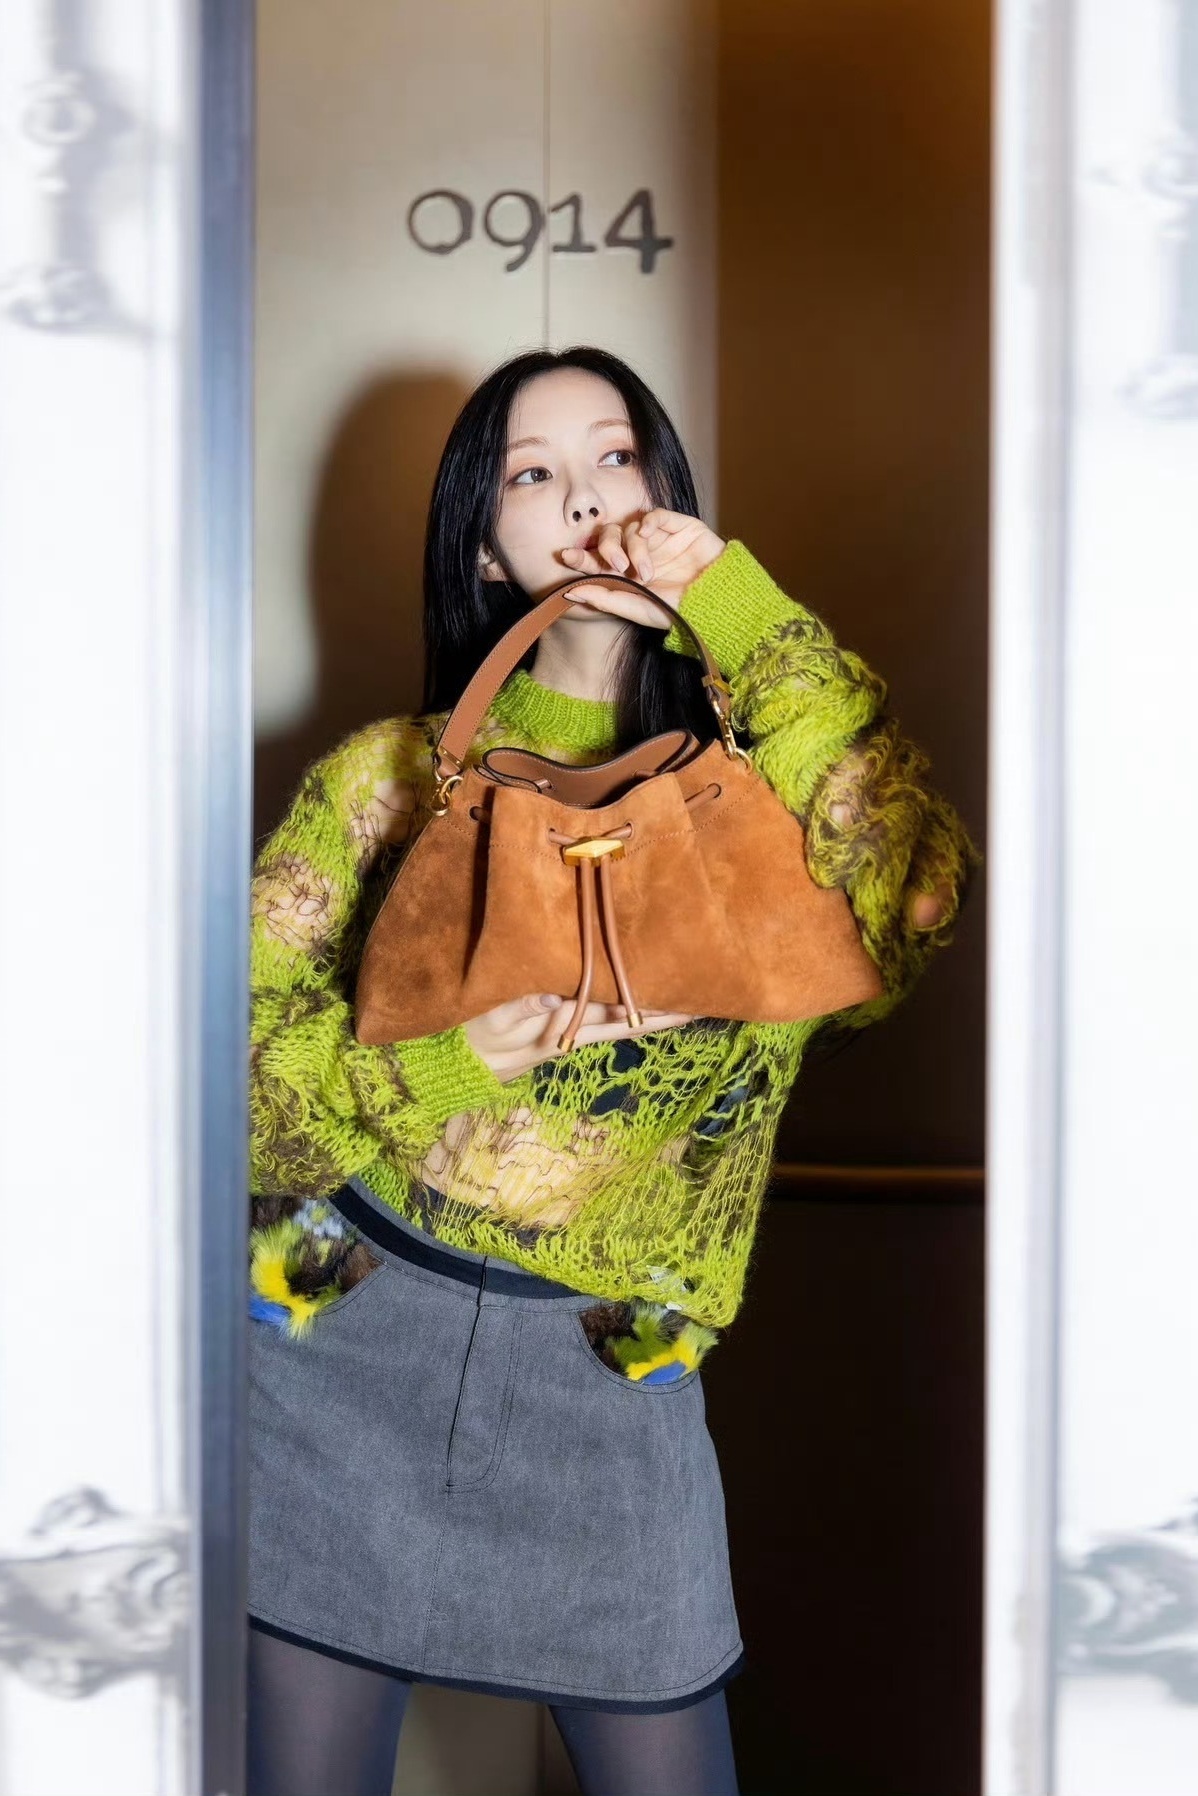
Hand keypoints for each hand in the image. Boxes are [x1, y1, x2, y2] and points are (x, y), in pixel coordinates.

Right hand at [464, 991, 694, 1081]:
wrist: (461, 1066)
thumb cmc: (475, 1040)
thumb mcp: (491, 1022)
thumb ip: (519, 1007)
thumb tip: (554, 995)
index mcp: (564, 1031)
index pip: (618, 1018)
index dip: (652, 1008)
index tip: (685, 998)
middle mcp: (575, 1033)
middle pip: (631, 1022)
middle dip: (667, 1012)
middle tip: (704, 997)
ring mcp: (571, 1031)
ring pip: (621, 1021)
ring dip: (653, 1010)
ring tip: (686, 996)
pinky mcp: (562, 1026)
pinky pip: (604, 1017)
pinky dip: (627, 1006)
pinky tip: (642, 998)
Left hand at [557, 509, 725, 628]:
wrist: (717, 601)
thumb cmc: (679, 610)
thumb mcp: (638, 608)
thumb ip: (605, 599)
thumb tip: (570, 593)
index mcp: (629, 573)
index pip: (599, 559)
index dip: (583, 556)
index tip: (567, 556)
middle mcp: (641, 553)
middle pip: (610, 537)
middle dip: (607, 548)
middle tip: (616, 565)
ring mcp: (660, 539)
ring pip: (632, 528)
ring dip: (634, 547)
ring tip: (646, 572)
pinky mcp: (678, 526)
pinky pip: (655, 515)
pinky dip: (649, 522)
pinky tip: (651, 536)